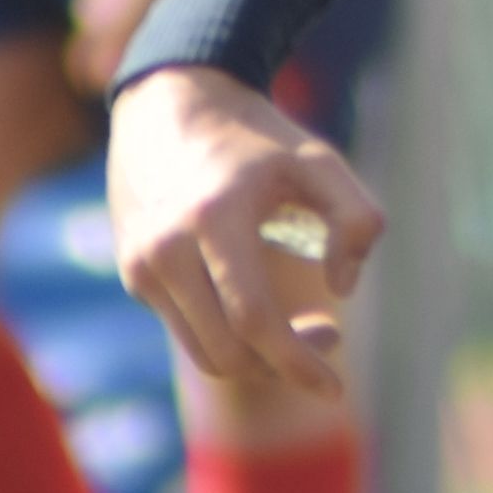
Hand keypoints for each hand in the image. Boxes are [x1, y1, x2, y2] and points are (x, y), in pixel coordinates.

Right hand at [109, 64, 385, 403]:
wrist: (171, 103)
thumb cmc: (257, 138)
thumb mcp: (319, 160)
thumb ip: (356, 218)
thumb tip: (341, 288)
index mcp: (215, 218)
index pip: (253, 319)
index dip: (296, 362)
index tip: (336, 388)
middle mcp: (167, 247)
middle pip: (228, 351)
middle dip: (285, 364)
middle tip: (331, 334)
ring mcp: (144, 264)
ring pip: (205, 353)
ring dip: (259, 360)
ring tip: (301, 329)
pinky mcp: (136, 274)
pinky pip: (187, 329)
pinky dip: (230, 337)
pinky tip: (258, 307)